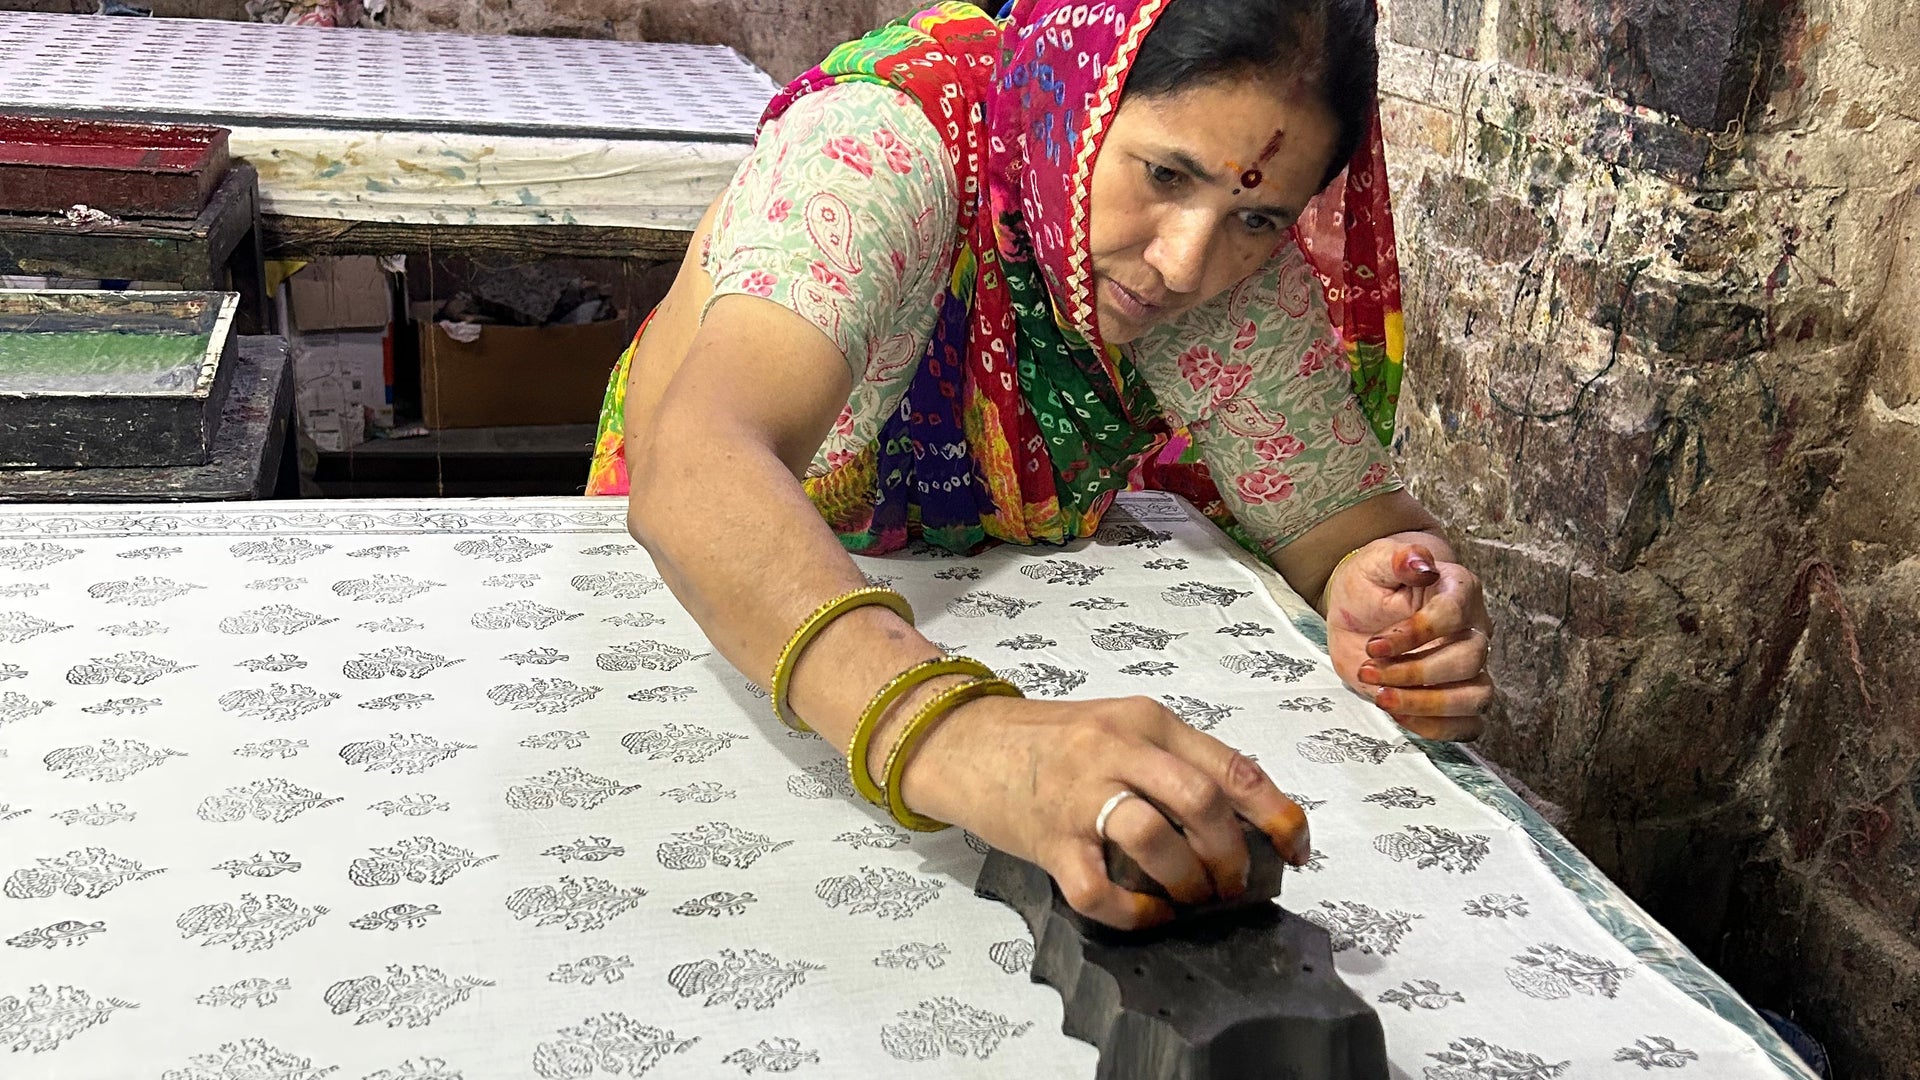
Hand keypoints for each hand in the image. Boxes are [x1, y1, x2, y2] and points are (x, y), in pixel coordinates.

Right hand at [900, 694, 1310, 930]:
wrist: (965, 741)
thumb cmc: (1051, 740)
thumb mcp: (1119, 726)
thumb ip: (1174, 759)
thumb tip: (1245, 817)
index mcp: (1147, 720)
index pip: (1233, 766)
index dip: (1277, 815)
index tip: (1295, 849)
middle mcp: (1117, 749)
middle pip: (1202, 804)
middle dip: (1232, 857)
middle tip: (1231, 885)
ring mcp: (1079, 794)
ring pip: (1156, 842)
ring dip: (1188, 883)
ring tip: (1190, 900)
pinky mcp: (1047, 839)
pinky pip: (1098, 889)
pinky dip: (1134, 911)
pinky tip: (1147, 913)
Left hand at [1322, 538, 1492, 740]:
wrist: (1362, 611)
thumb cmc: (1372, 583)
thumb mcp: (1374, 563)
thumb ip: (1398, 558)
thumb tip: (1421, 562)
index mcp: (1458, 590)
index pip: (1453, 615)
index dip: (1416, 633)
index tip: (1374, 645)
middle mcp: (1472, 629)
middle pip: (1468, 661)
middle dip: (1415, 673)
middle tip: (1369, 671)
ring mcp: (1468, 666)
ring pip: (1476, 697)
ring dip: (1427, 704)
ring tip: (1382, 698)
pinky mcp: (1454, 694)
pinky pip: (1468, 725)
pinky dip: (1436, 728)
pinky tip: (1398, 714)